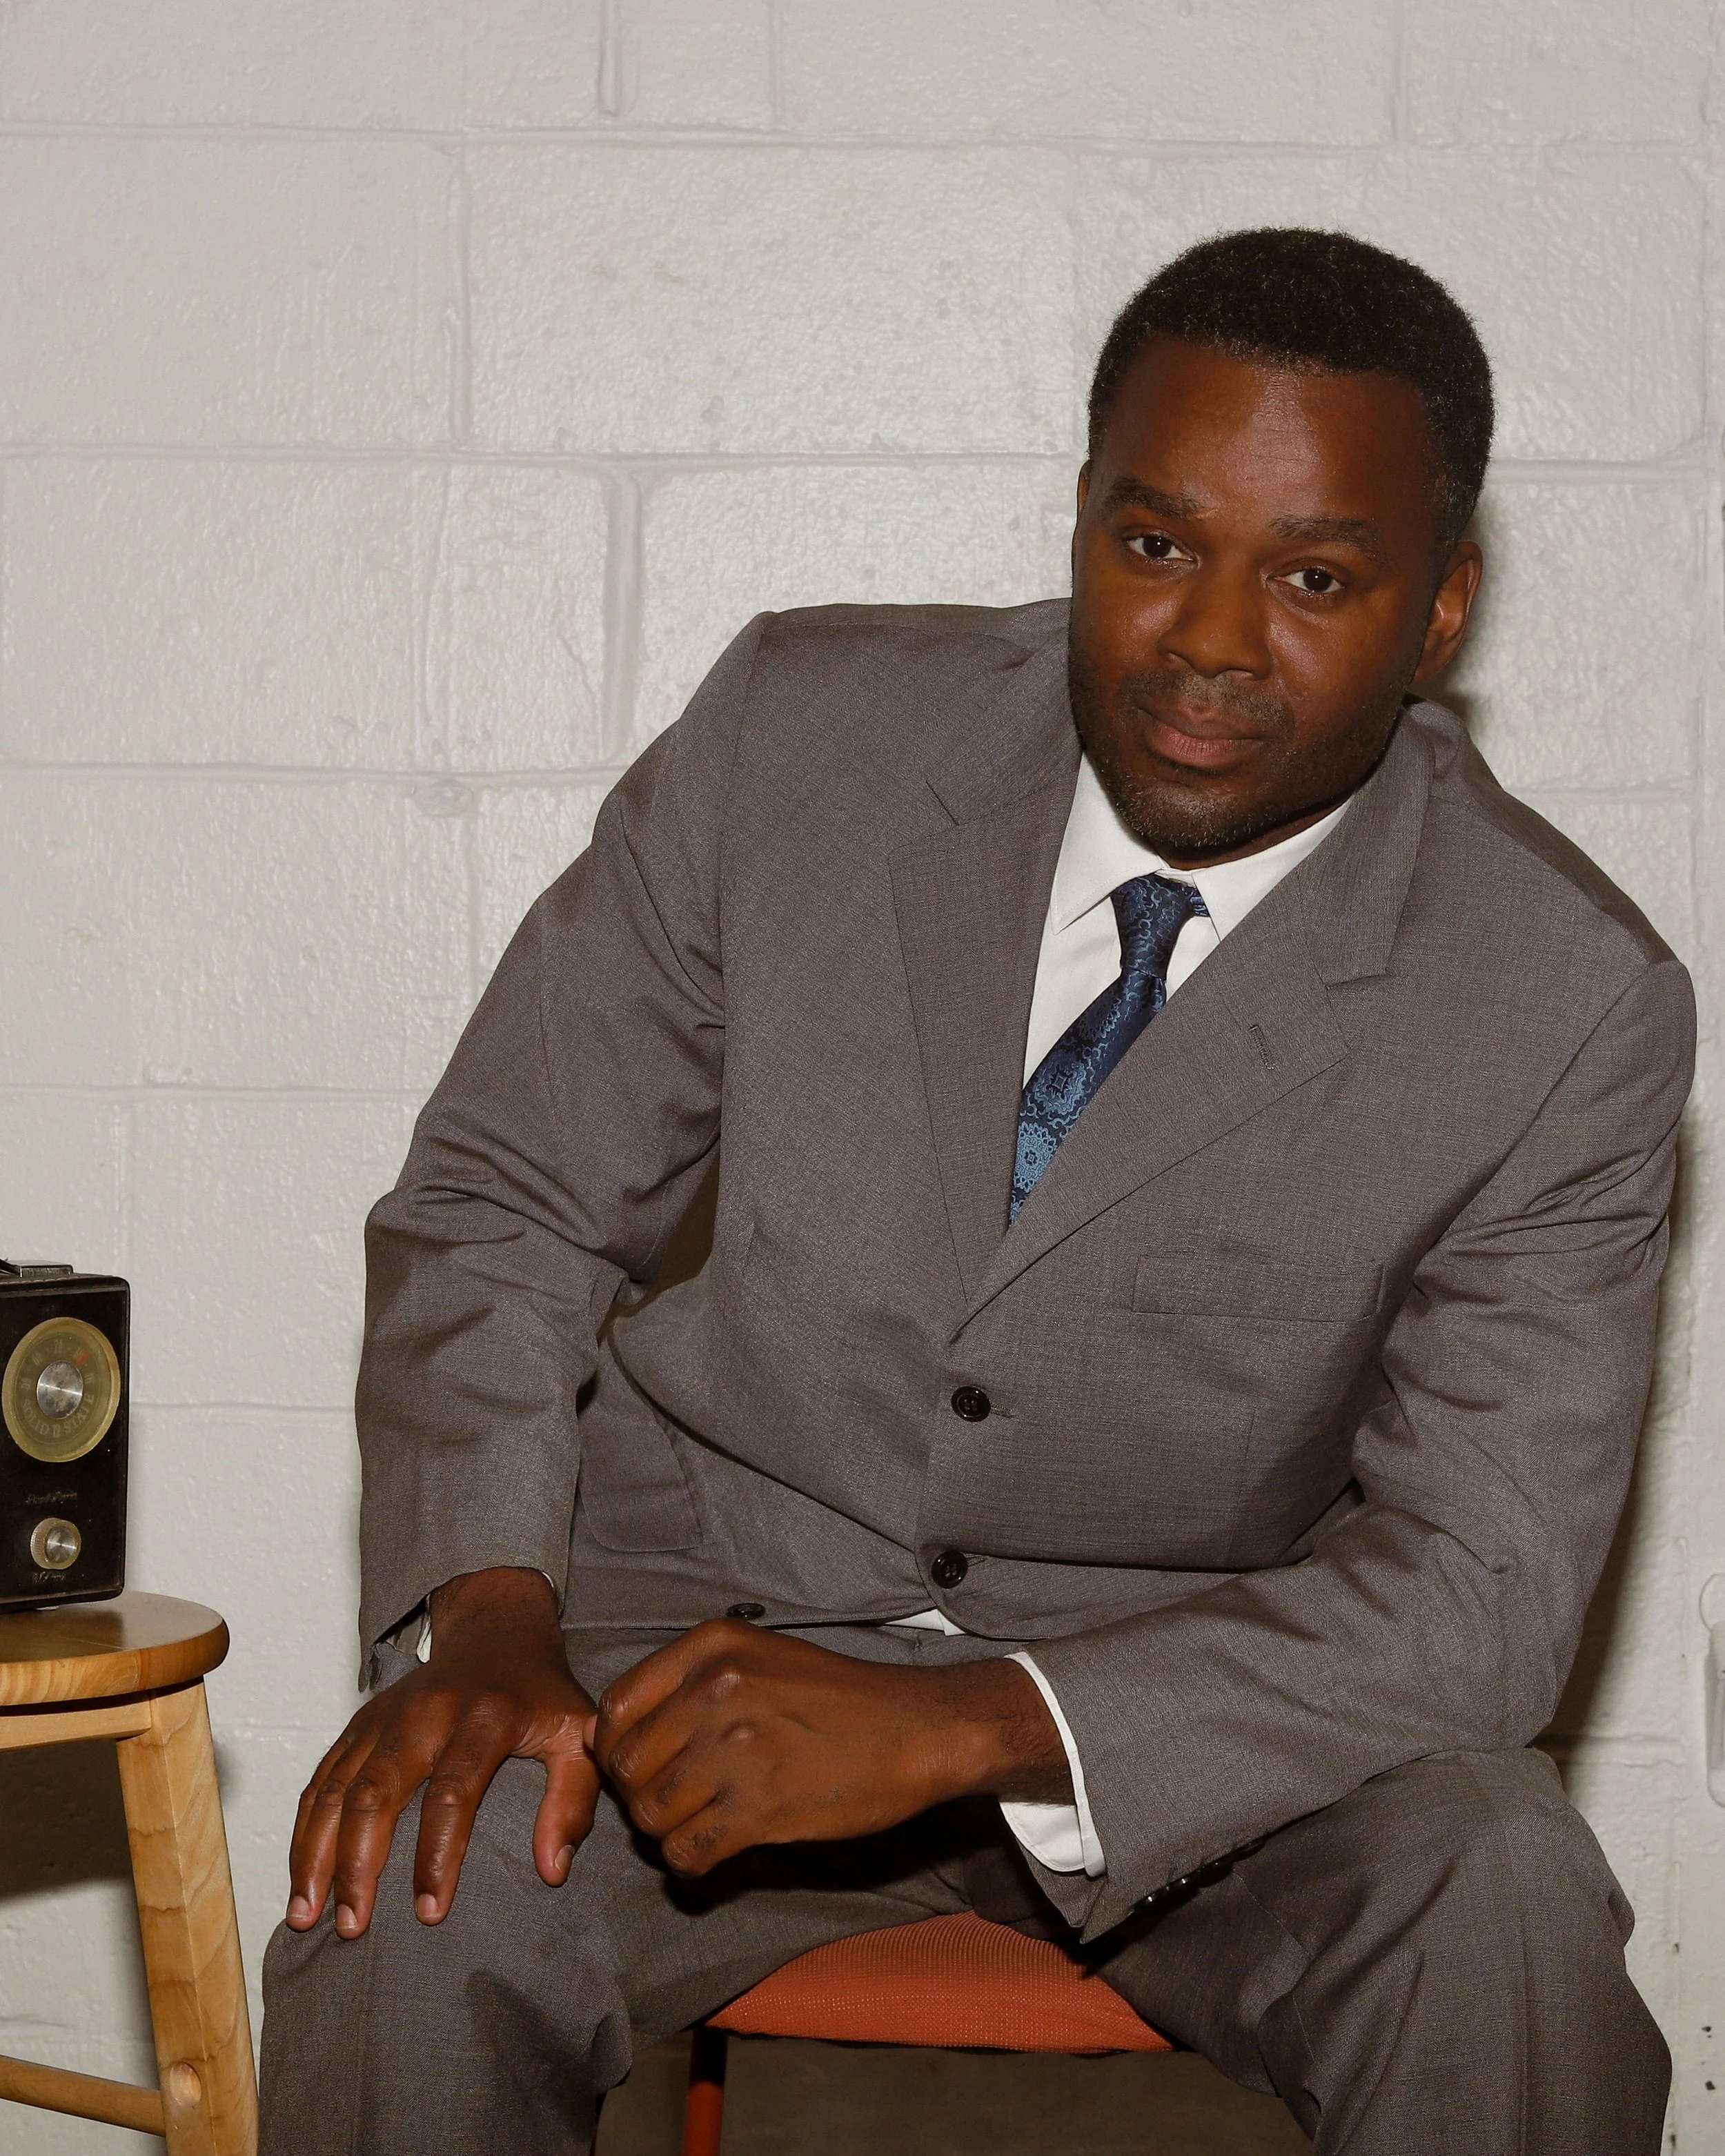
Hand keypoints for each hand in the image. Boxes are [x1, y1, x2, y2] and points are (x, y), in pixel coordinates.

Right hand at [286, 1568, 598, 1938]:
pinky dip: (305, 1828)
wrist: (498, 1631)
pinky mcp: (361, 1721)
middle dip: (359, 1864)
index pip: (453, 1791)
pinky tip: (301, 1876)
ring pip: (337, 1786)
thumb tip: (553, 1872)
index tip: (429, 1913)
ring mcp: (386, 1715)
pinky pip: (322, 1777)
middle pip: (378, 1791)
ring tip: (306, 1914)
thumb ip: (573, 1800)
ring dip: (317, 1853)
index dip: (437, 1854)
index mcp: (485, 1716)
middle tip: (354, 1927)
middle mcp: (426, 1712)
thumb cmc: (541, 1695)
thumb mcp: (578, 1735)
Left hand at [589, 1620, 1067, 1876]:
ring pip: (651, 1814)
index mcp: (711, 1647)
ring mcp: (736, 1750)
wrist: (917, 1730)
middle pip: (626, 1767)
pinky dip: (691, 1864)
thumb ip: (690, 1683)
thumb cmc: (838, 1698)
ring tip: (699, 1826)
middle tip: (675, 1804)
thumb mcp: (759, 1657)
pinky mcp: (759, 1808)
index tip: (643, 1767)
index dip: (617, 1750)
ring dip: (667, 1832)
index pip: (616, 1710)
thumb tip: (616, 1736)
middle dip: (640, 1795)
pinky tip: (714, 1855)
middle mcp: (715, 1691)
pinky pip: (686, 1852)